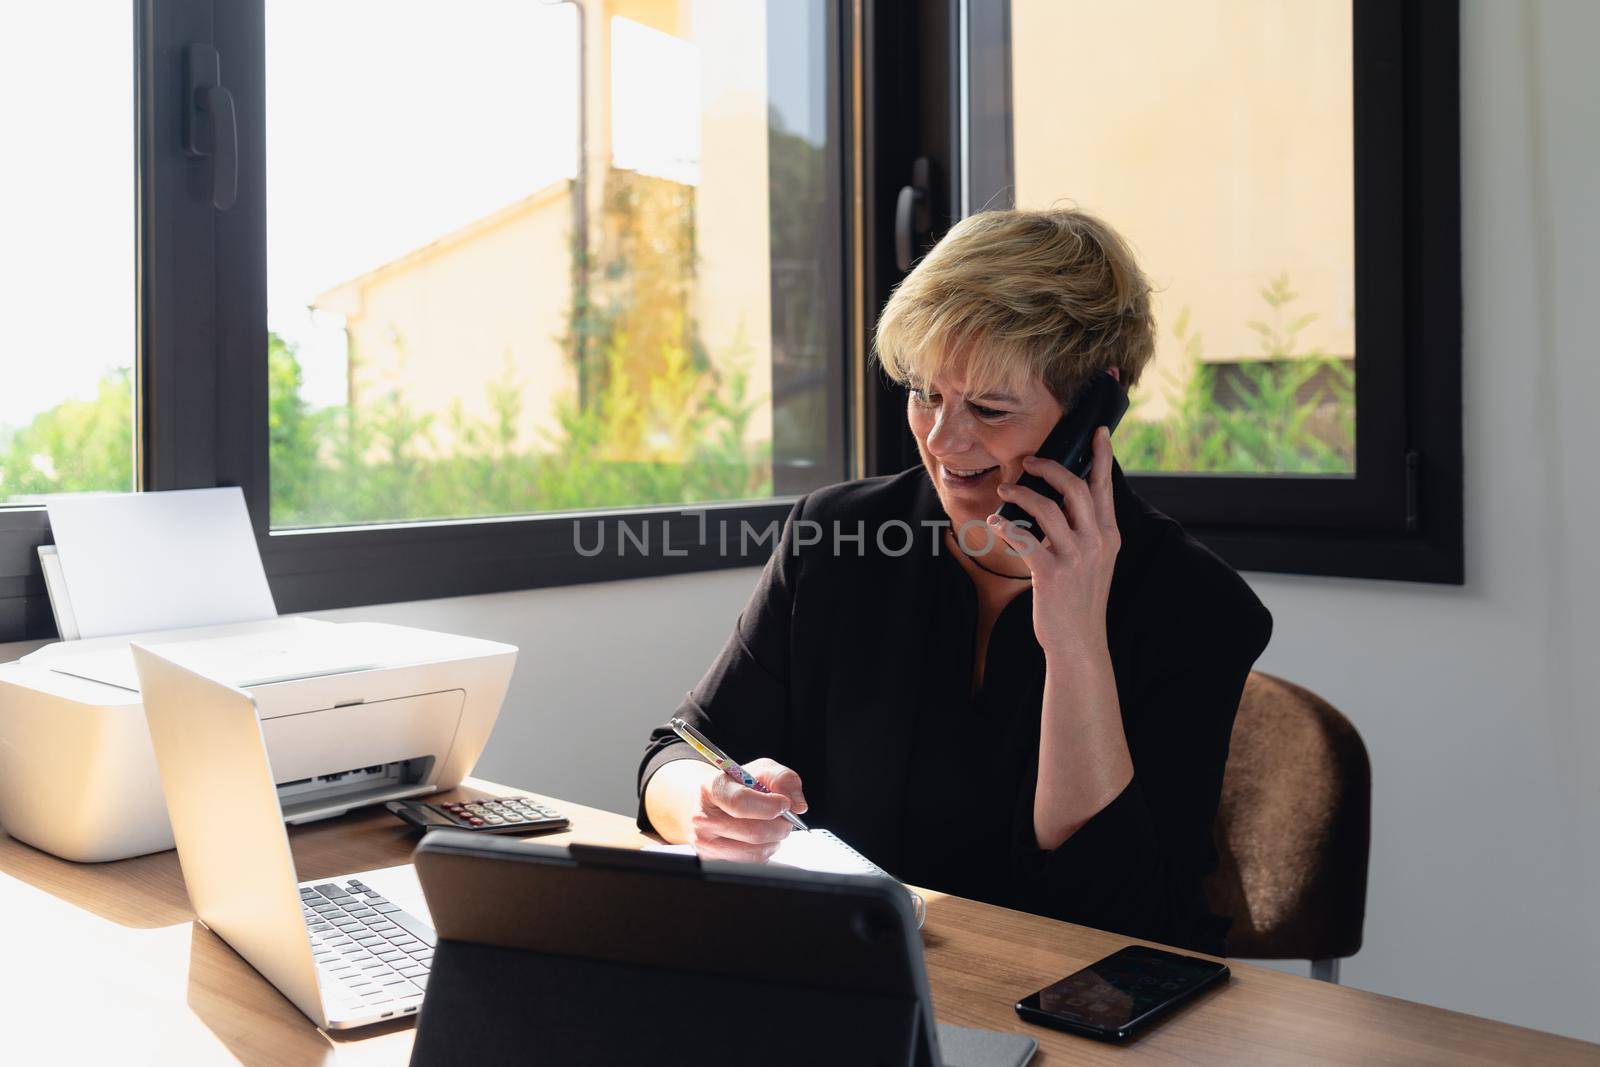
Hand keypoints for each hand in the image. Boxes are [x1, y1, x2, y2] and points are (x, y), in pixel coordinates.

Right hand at [688, 757, 808, 862]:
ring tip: (775, 827)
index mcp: (712, 788)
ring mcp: (706, 842)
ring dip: (775, 840)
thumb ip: (782, 778)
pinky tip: (762, 838)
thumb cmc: (735, 785)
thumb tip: (797, 805)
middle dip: (780, 826)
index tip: (785, 804)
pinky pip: (752, 862)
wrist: (704, 802)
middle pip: (753, 832)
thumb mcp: (758, 770)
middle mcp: (703, 817)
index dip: (770, 806)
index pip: (741, 803)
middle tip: (787, 818)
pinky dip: (766, 851)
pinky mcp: (712, 859)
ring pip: (755, 852)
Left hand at [987, 427, 1119, 659]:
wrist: (1079, 643)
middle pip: (1076, 488)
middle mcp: (1096, 542)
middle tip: (1030, 461)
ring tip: (1006, 491)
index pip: (1104, 487)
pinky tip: (995, 524)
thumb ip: (1084, 531)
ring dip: (1021, 494)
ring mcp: (1075, 557)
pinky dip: (1006, 527)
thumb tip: (1059, 502)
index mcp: (1108, 535)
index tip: (1097, 432)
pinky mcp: (1051, 574)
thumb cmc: (1080, 599)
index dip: (1100, 457)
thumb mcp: (1093, 561)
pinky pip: (1024, 539)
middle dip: (1051, 467)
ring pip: (1047, 508)